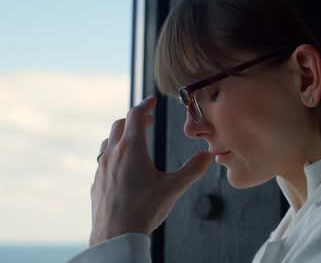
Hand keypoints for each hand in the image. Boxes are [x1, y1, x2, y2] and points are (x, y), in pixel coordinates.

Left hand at [89, 96, 211, 245]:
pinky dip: (114, 154)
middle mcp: (113, 154)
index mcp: (132, 149)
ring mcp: (102, 168)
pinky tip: (123, 167)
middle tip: (148, 120)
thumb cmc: (144, 210)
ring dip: (122, 135)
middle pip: (120, 124)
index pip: (136, 115)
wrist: (115, 235)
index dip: (146, 105)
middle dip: (135, 118)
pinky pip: (103, 160)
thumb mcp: (173, 188)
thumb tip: (207, 156)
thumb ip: (192, 170)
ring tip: (134, 140)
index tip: (153, 101)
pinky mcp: (97, 183)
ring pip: (108, 141)